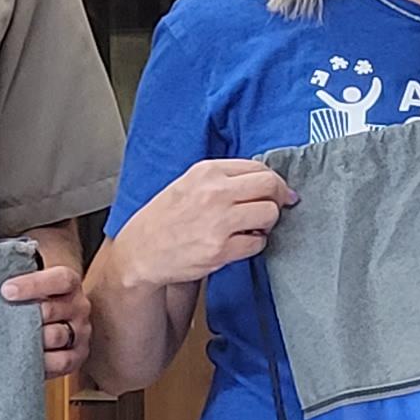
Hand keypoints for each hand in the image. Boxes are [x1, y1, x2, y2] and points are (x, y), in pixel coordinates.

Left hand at [3, 258, 88, 378]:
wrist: (50, 323)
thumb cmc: (32, 301)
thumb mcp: (28, 283)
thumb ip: (15, 277)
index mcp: (69, 283)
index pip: (59, 280)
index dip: (32, 285)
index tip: (6, 290)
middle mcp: (79, 307)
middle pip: (52, 310)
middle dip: (25, 315)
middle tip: (2, 320)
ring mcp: (80, 333)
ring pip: (56, 336)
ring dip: (31, 339)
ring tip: (10, 340)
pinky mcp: (77, 356)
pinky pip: (62, 361)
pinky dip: (42, 361)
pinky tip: (24, 358)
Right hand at [112, 159, 293, 289]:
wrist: (141, 251)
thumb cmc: (165, 219)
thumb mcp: (189, 184)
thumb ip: (224, 179)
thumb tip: (266, 183)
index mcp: (207, 171)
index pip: (259, 167)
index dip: (274, 182)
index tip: (278, 193)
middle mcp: (214, 192)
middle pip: (270, 186)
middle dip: (278, 198)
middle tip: (274, 209)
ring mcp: (218, 222)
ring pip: (269, 214)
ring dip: (267, 224)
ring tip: (253, 228)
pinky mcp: (220, 250)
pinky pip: (258, 243)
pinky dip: (255, 245)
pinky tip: (240, 243)